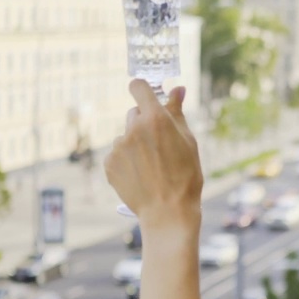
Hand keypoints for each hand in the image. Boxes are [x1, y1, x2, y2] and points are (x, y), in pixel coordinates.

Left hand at [105, 82, 202, 234]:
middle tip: (159, 144)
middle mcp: (133, 128)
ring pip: (125, 136)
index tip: (145, 95)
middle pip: (133, 113)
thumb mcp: (188, 141)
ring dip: (135, 144)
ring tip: (151, 167)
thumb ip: (177, 112)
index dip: (142, 89)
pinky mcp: (109, 163)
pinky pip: (117, 154)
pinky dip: (126, 161)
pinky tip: (140, 176)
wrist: (168, 212)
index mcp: (155, 118)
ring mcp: (118, 146)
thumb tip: (177, 88)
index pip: (138, 87)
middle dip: (144, 122)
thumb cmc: (185, 177)